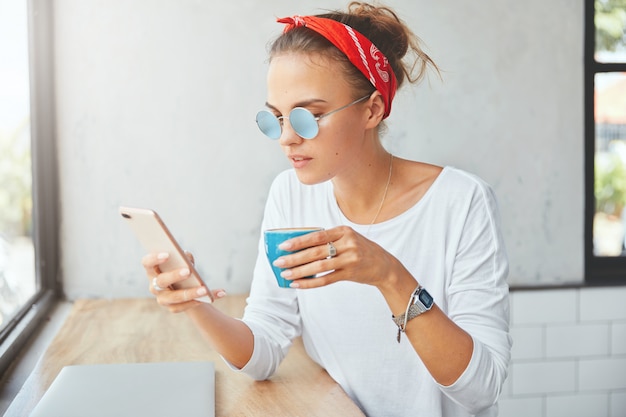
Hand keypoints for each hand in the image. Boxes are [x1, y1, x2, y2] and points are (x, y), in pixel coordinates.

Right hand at [142, 251, 225, 312]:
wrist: (185, 288)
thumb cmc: (180, 268)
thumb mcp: (183, 261)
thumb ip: (184, 257)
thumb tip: (186, 256)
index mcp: (152, 271)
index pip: (147, 263)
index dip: (154, 259)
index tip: (167, 254)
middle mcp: (154, 286)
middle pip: (161, 281)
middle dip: (174, 276)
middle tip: (188, 271)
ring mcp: (162, 299)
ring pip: (175, 297)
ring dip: (191, 293)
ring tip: (205, 289)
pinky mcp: (173, 308)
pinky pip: (186, 306)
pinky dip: (201, 300)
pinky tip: (214, 296)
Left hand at [272, 225, 400, 288]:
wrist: (384, 265)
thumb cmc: (361, 250)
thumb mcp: (348, 238)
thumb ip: (329, 240)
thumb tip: (300, 247)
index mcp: (344, 231)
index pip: (317, 235)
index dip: (298, 241)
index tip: (283, 245)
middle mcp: (348, 243)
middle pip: (315, 251)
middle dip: (294, 257)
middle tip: (278, 262)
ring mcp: (350, 259)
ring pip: (319, 266)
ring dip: (299, 271)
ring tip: (285, 274)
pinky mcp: (351, 274)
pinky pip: (326, 279)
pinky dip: (310, 283)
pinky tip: (298, 284)